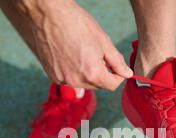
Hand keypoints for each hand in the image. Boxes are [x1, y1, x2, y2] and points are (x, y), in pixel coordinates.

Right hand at [0, 0, 132, 90]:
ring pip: (83, 83)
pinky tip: (70, 54)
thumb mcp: (103, 41)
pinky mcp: (52, 76)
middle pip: (98, 86)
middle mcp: (77, 81)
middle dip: (102, 74)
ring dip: (87, 73)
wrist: (47, 15)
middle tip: (98, 54)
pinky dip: (73, 71)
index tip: (116, 66)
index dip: (118, 76)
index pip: (112, 85)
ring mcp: (63, 80)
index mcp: (92, 74)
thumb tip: (127, 74)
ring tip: (82, 52)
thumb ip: (117, 61)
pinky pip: (69, 79)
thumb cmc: (77, 23)